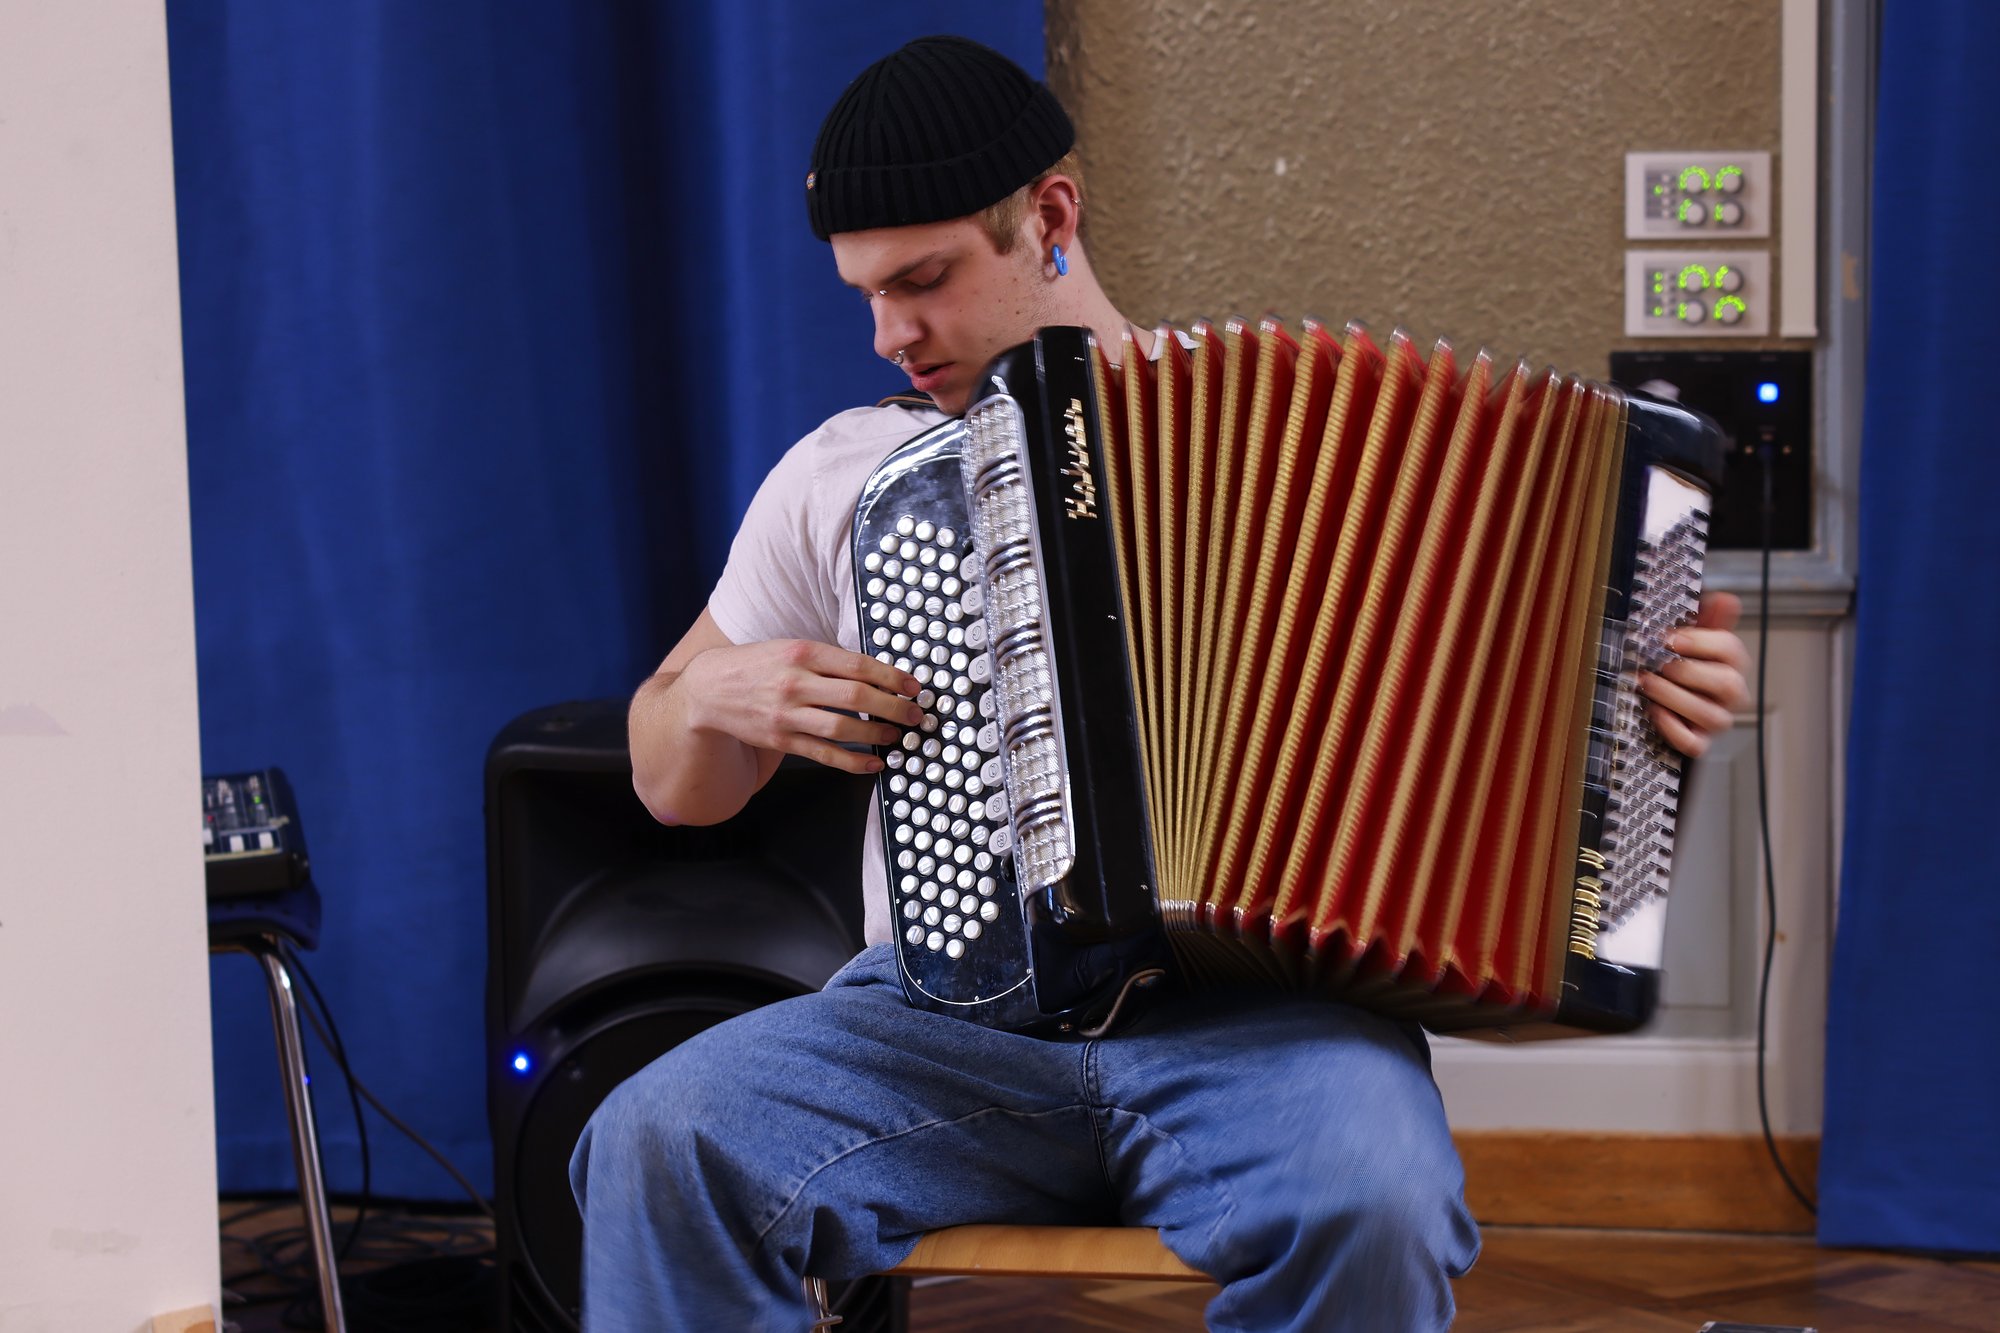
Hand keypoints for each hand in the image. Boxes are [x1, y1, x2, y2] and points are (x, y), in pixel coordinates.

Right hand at [679, 639, 923, 773]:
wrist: (708, 690)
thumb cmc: (756, 665)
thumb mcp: (789, 647)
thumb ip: (827, 659)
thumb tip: (874, 673)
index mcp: (802, 652)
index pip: (858, 665)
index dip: (891, 677)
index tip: (912, 686)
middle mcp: (795, 683)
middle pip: (856, 698)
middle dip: (893, 707)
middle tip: (914, 714)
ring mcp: (787, 715)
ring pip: (843, 729)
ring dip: (877, 735)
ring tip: (897, 735)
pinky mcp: (781, 740)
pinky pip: (824, 755)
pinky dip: (852, 762)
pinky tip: (873, 763)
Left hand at [1637, 591, 1749, 757]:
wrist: (1672, 702)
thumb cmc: (1683, 666)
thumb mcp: (1693, 640)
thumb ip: (1707, 620)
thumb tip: (1725, 598)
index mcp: (1731, 663)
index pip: (1730, 649)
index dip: (1700, 642)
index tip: (1670, 638)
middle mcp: (1730, 693)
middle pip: (1727, 684)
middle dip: (1688, 672)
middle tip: (1658, 664)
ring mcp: (1716, 719)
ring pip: (1711, 716)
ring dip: (1675, 698)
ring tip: (1648, 684)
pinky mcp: (1699, 741)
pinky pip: (1694, 744)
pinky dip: (1673, 729)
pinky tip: (1655, 712)